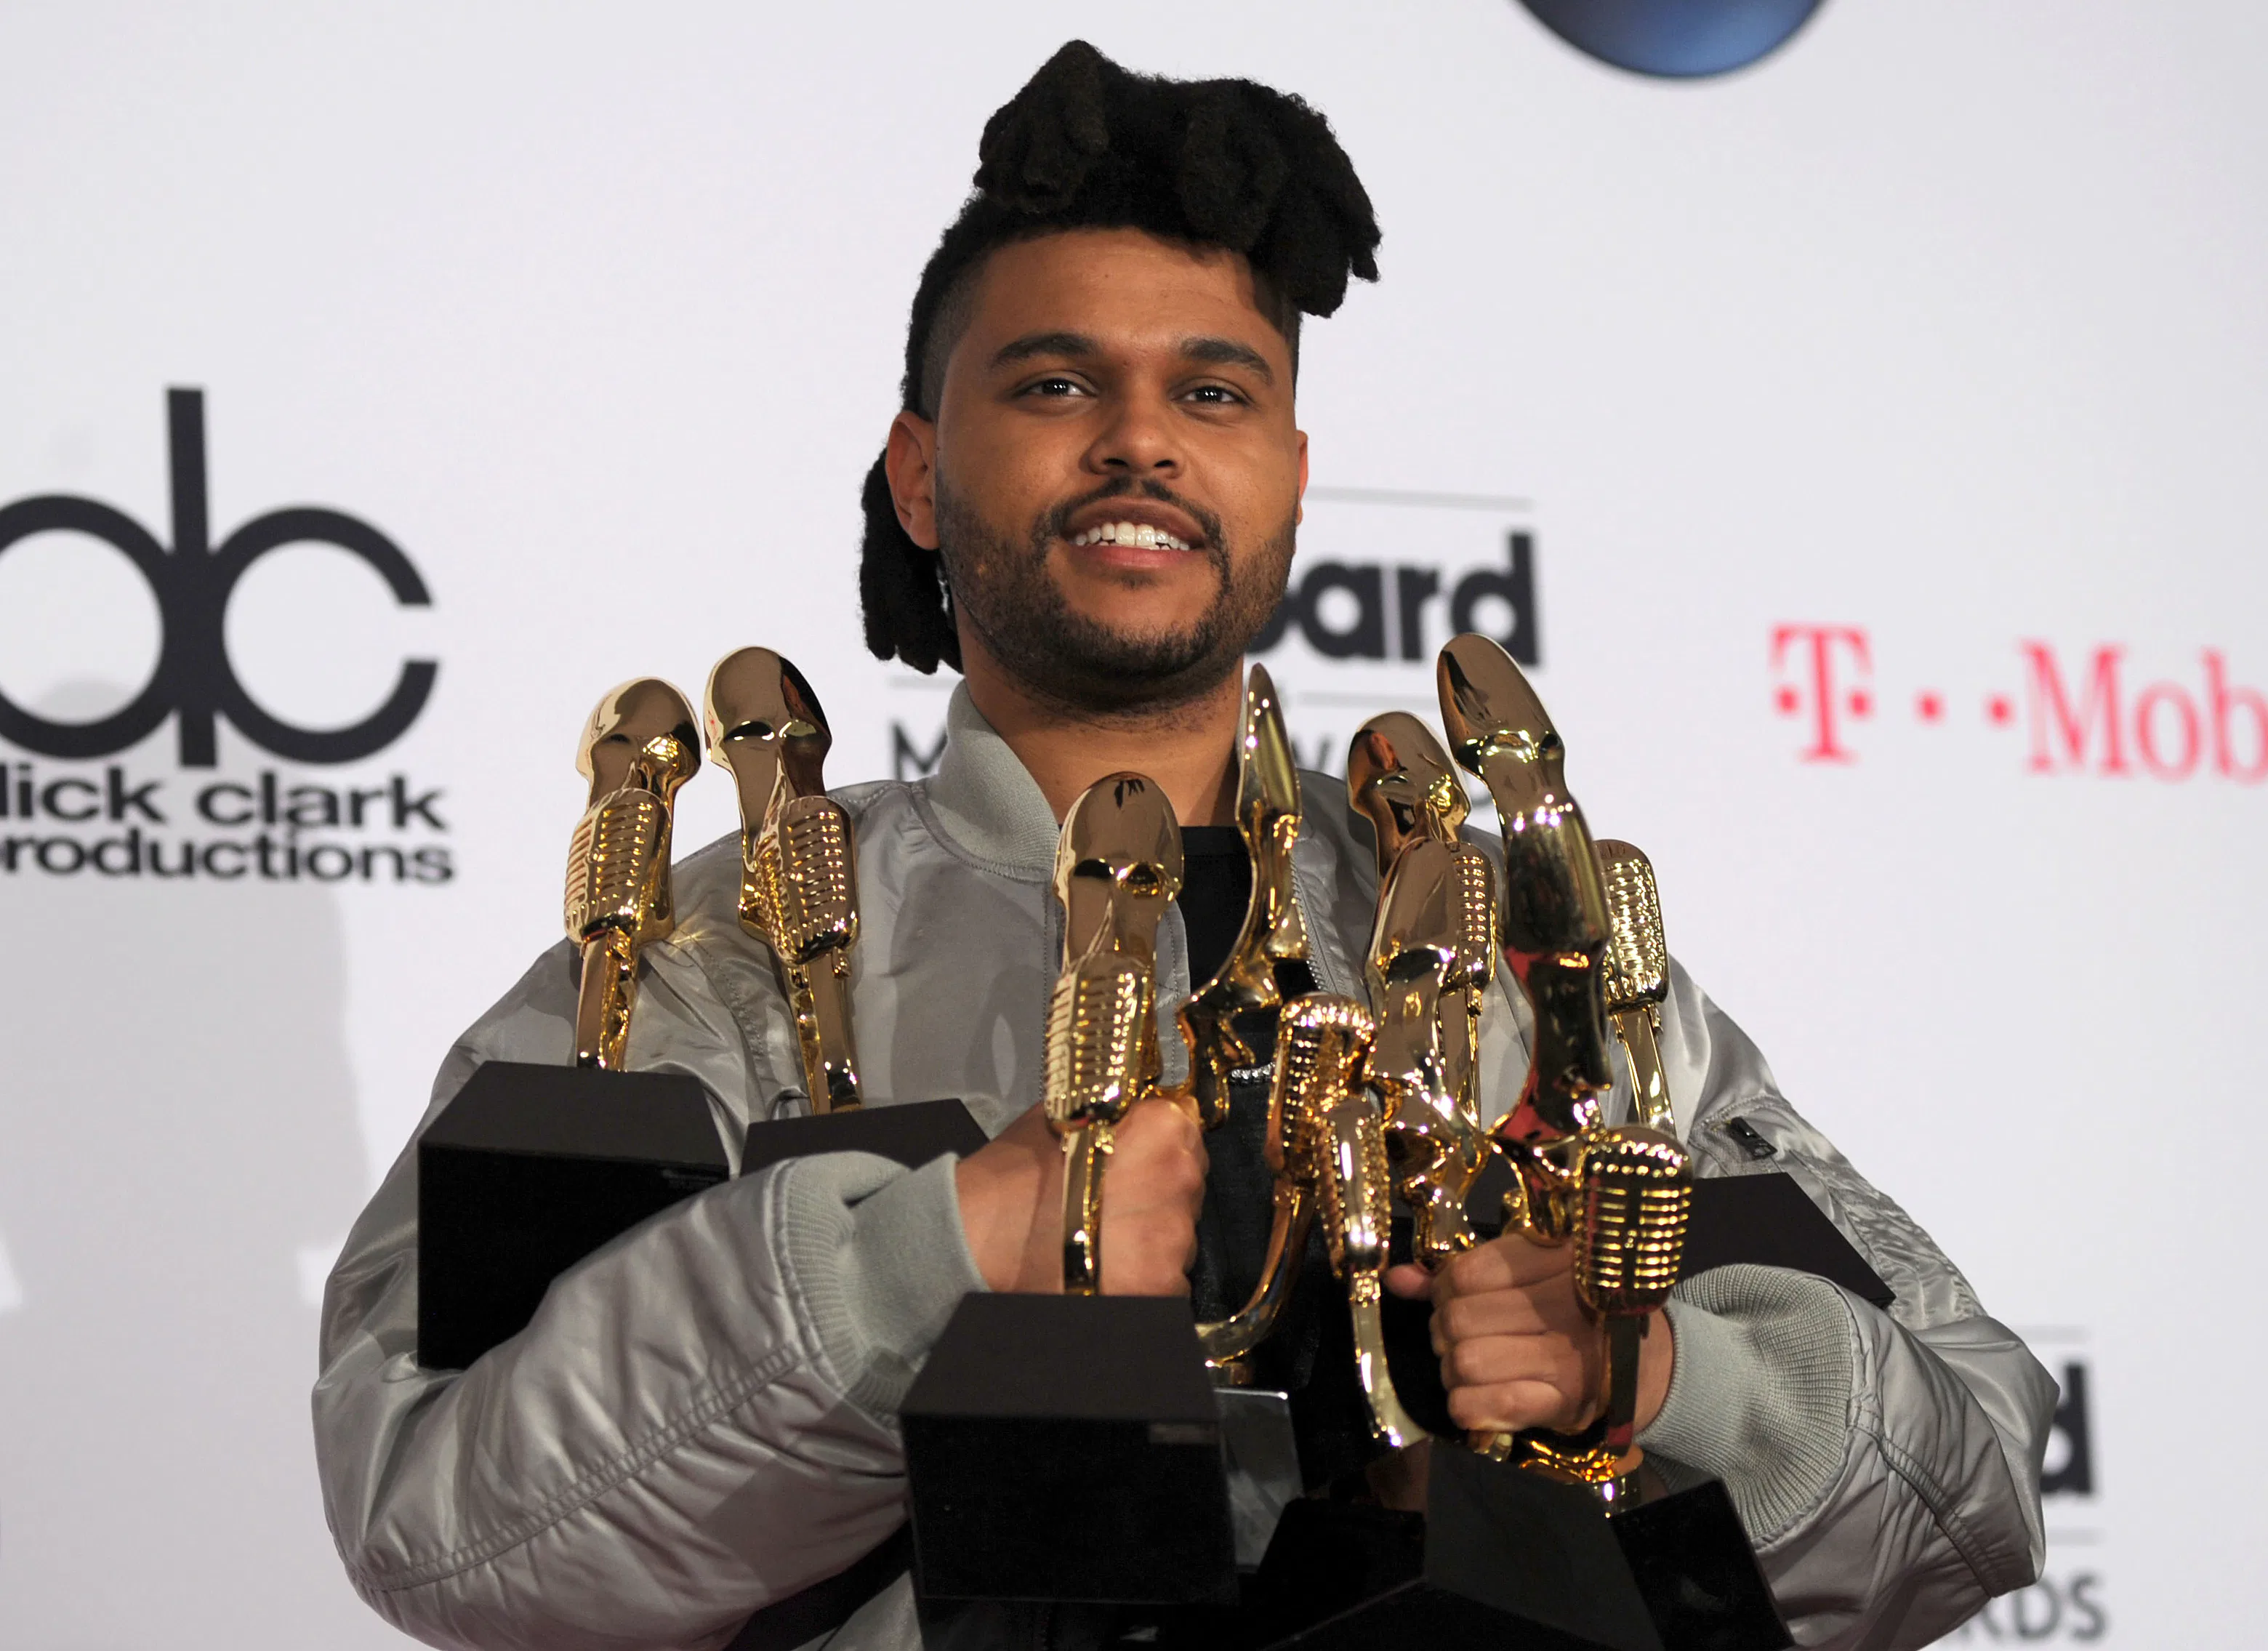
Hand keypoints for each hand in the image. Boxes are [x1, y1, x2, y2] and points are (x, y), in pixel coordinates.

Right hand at [955, 1098, 1205, 1295]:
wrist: (977, 1237)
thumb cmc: (1016, 1174)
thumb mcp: (1066, 1116)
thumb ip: (1114, 1114)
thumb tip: (1137, 1113)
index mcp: (1161, 1129)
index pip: (1188, 1126)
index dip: (1160, 1143)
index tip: (1139, 1156)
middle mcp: (1180, 1180)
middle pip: (1189, 1183)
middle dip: (1160, 1190)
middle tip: (1115, 1201)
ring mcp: (1175, 1240)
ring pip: (1182, 1234)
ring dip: (1154, 1236)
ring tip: (1107, 1239)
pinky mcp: (1162, 1289)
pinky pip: (1169, 1281)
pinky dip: (1145, 1278)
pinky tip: (1107, 1270)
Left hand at [1384, 1233, 1673, 1435]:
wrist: (1646, 1366)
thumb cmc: (1580, 1309)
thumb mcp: (1533, 1272)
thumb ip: (1461, 1272)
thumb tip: (1397, 1278)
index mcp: (1558, 1259)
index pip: (1465, 1274)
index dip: (1446, 1290)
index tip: (1458, 1298)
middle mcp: (1564, 1305)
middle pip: (1457, 1320)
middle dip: (1445, 1332)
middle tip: (1463, 1338)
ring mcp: (1566, 1357)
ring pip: (1464, 1362)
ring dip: (1454, 1370)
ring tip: (1473, 1366)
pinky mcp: (1564, 1402)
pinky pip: (1484, 1404)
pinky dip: (1466, 1404)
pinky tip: (1479, 1397)